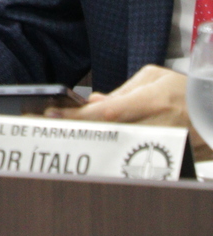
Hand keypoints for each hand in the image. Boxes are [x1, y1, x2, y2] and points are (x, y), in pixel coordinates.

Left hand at [46, 65, 209, 159]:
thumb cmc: (187, 90)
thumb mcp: (154, 78)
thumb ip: (122, 91)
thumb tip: (94, 102)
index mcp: (153, 102)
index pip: (108, 112)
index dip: (78, 115)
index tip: (53, 113)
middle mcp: (157, 125)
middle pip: (107, 133)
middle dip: (76, 129)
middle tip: (50, 124)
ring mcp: (162, 144)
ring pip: (117, 147)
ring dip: (90, 140)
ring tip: (67, 132)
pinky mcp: (166, 157)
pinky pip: (132, 156)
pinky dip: (111, 150)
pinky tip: (96, 144)